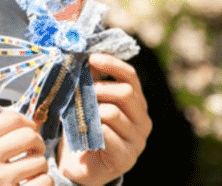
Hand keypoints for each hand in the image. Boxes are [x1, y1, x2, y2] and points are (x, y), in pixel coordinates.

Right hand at [0, 109, 51, 185]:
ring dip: (39, 164)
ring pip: (39, 161)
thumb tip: (25, 124)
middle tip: (33, 148)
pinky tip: (33, 181)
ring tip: (30, 168)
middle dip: (37, 141)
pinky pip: (43, 183)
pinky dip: (43, 181)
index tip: (29, 128)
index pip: (12, 119)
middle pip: (29, 137)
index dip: (27, 122)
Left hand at [57, 53, 151, 185]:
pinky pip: (107, 135)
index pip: (130, 76)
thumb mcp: (87, 100)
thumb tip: (84, 56)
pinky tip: (84, 133)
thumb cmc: (85, 127)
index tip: (91, 58)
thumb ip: (90, 80)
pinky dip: (92, 130)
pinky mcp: (126, 158)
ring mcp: (137, 140)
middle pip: (125, 93)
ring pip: (113, 113)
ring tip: (78, 115)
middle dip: (98, 88)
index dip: (112, 64)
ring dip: (90, 111)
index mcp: (136, 103)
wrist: (81, 165)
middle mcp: (142, 120)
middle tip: (78, 92)